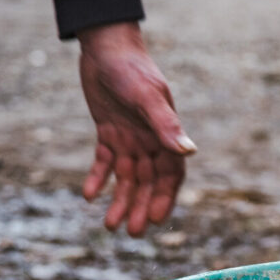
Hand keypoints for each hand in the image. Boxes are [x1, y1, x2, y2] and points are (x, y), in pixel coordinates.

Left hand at [77, 21, 194, 236]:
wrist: (105, 47)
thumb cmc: (132, 69)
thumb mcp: (148, 98)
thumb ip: (167, 126)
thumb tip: (190, 152)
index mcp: (165, 133)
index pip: (171, 174)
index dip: (165, 198)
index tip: (156, 221)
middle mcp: (149, 139)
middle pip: (148, 181)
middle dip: (140, 206)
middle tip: (130, 232)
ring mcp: (129, 136)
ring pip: (126, 176)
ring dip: (119, 199)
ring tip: (108, 224)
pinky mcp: (108, 131)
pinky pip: (104, 160)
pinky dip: (98, 177)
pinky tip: (89, 194)